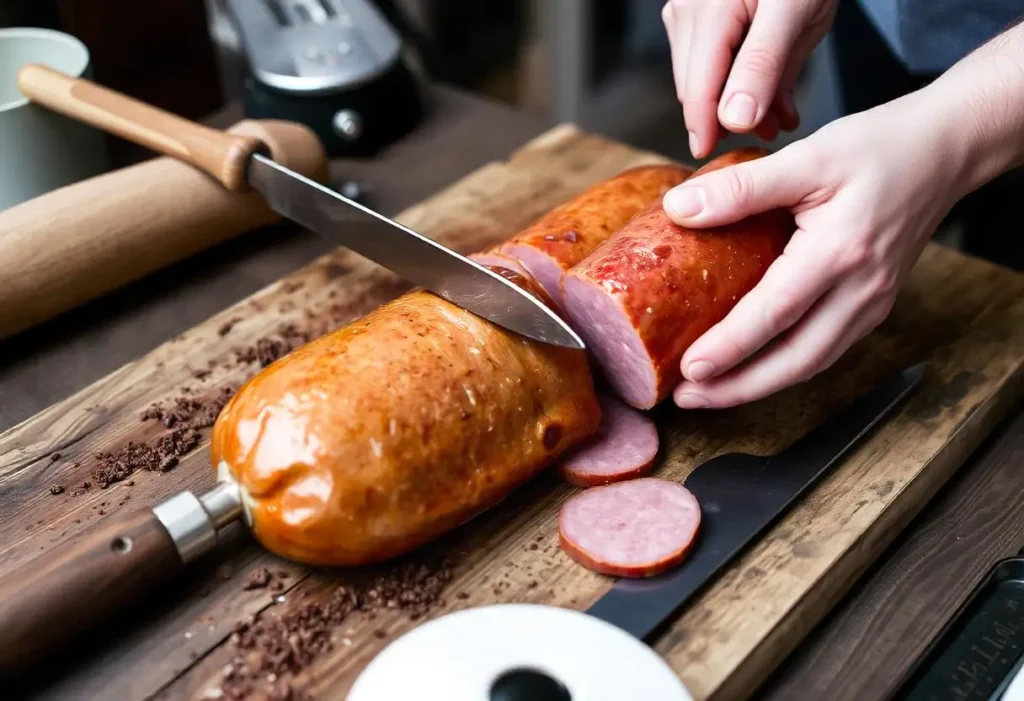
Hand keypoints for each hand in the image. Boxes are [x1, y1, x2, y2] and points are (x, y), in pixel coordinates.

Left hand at [661, 91, 966, 407]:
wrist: (944, 151)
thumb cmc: (879, 148)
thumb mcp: (807, 155)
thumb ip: (741, 187)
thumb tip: (678, 209)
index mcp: (841, 251)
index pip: (776, 312)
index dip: (730, 347)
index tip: (688, 369)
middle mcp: (862, 288)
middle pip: (796, 359)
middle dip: (739, 388)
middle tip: (688, 398)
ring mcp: (872, 303)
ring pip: (812, 363)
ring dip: (759, 385)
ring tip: (710, 391)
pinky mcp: (872, 306)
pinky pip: (825, 349)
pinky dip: (785, 367)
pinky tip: (752, 368)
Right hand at [662, 0, 836, 157]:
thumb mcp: (794, 15)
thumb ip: (762, 67)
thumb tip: (733, 119)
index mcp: (709, 12)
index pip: (695, 90)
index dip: (704, 129)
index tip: (714, 160)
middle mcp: (688, 12)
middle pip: (696, 88)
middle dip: (732, 116)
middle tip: (773, 131)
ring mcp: (688, 12)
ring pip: (703, 79)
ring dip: (739, 103)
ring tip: (779, 115)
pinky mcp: (696, 15)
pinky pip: (711, 62)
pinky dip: (739, 82)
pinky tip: (770, 94)